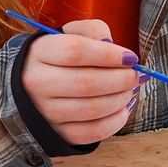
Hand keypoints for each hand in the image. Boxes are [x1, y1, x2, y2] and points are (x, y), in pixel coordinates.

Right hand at [18, 18, 137, 146]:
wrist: (31, 86)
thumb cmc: (60, 56)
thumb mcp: (71, 33)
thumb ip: (94, 32)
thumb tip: (115, 49)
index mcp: (40, 53)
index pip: (76, 51)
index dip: (109, 55)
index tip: (130, 57)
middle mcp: (37, 84)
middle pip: (87, 83)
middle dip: (121, 79)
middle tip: (136, 75)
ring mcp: (45, 112)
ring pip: (93, 109)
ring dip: (121, 98)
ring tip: (129, 89)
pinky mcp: (57, 133)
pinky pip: (94, 132)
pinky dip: (117, 120)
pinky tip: (123, 107)